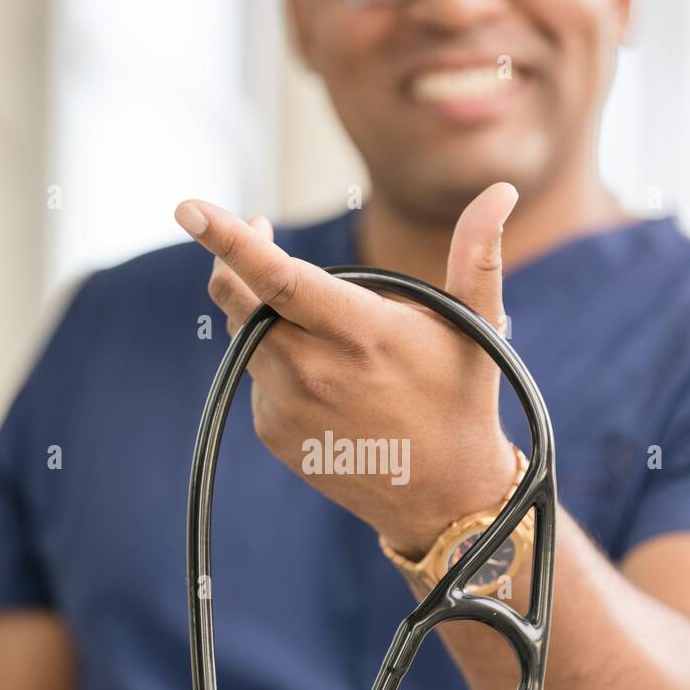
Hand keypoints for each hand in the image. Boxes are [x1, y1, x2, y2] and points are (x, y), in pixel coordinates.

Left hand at [174, 184, 519, 557]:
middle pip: (240, 300)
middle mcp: (313, 371)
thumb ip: (478, 254)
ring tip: (311, 313)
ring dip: (261, 309)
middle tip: (260, 228)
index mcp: (360, 335)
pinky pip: (255, 375)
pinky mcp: (272, 431)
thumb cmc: (461, 400)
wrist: (442, 499)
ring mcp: (287, 405)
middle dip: (237, 258)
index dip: (230, 241)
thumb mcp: (476, 327)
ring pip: (245, 334)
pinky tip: (320, 372)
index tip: (189, 208)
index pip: (278, 279)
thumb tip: (501, 190)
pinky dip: (275, 357)